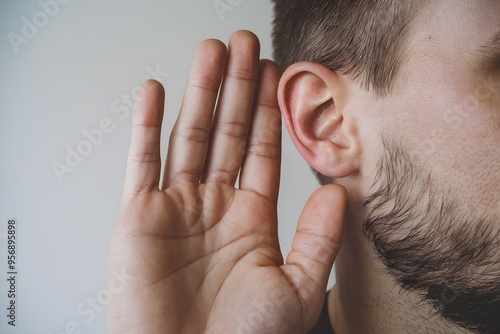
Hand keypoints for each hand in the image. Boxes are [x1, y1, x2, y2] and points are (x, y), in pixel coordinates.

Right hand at [106, 30, 346, 333]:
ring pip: (188, 137)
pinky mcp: (138, 217)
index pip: (261, 150)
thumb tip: (339, 194)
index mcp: (251, 219)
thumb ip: (317, 239)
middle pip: (226, 132)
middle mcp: (214, 206)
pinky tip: (157, 92)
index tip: (274, 73)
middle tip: (244, 45)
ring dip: (199, 93)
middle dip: (236, 87)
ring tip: (211, 53)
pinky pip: (141, 162)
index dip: (267, 110)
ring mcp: (176, 208)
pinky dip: (146, 126)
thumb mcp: (296, 290)